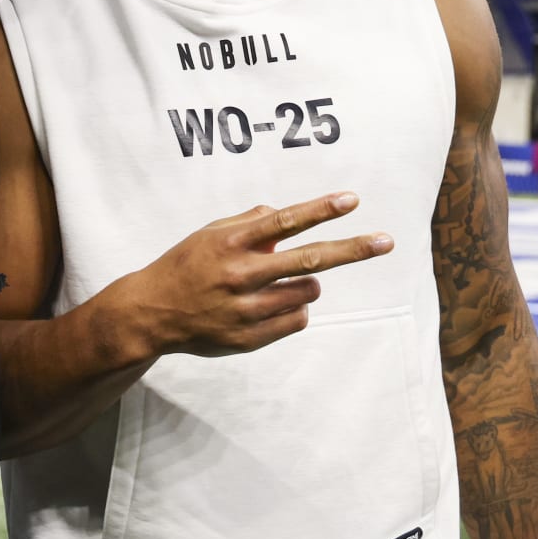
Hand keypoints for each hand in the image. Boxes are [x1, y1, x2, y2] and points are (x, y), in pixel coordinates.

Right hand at [120, 192, 392, 357]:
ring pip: (307, 291)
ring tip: (285, 281)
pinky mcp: (249, 338)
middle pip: (309, 259)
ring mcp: (245, 310)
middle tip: (386, 242)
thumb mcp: (210, 233)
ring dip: (307, 282)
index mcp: (230, 242)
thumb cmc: (185, 265)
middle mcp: (240, 275)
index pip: (284, 221)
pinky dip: (294, 308)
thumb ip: (248, 223)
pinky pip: (296, 319)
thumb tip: (283, 216)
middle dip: (352, 249)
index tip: (351, 200)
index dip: (320, 209)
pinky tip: (272, 304)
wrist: (151, 313)